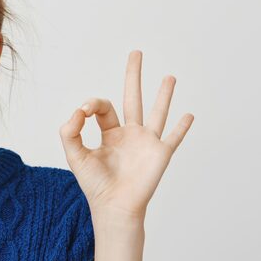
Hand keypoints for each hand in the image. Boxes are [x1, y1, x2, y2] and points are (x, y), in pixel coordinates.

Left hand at [59, 50, 193, 220]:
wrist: (114, 207)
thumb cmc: (95, 185)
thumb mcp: (75, 155)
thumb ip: (70, 131)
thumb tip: (77, 111)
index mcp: (109, 133)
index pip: (102, 107)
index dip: (91, 104)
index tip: (83, 112)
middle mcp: (129, 134)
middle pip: (132, 97)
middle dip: (133, 75)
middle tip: (136, 52)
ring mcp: (146, 142)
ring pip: (157, 112)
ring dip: (164, 94)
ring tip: (169, 76)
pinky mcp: (160, 153)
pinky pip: (174, 137)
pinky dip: (183, 127)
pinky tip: (189, 115)